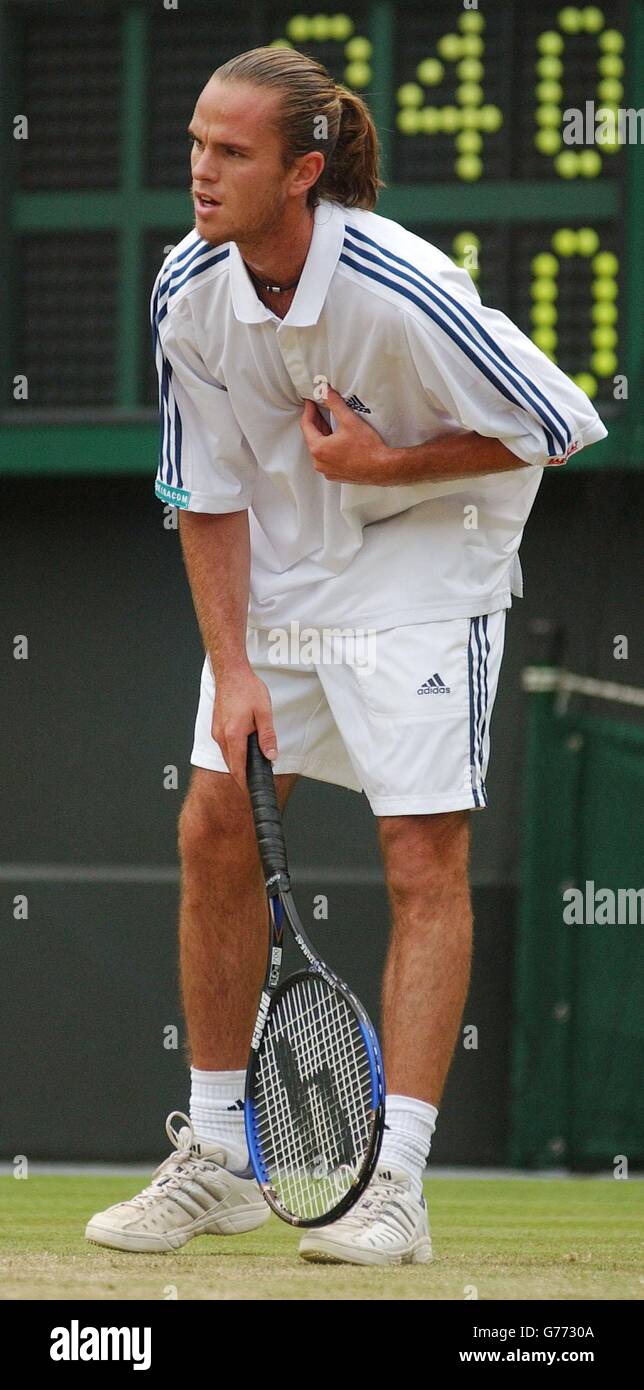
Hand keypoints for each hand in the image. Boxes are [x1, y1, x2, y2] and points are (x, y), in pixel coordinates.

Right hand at [212, 668, 277, 792]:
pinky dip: (234, 752)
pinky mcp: (216, 727)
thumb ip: (267, 737)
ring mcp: (216, 732)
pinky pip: (225, 746)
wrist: (231, 673)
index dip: (245, 783)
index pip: (238, 768)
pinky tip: (245, 746)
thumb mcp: (264, 713)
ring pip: (228, 756)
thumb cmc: (247, 689)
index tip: (252, 792)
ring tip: (254, 762)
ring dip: (239, 762)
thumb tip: (271, 756)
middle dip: (243, 774)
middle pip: (231, 765)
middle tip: (259, 778)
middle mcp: (221, 736)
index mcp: (233, 735)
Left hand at [300, 385, 392, 484]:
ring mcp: (327, 470)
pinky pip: (327, 458)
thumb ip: (334, 403)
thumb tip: (325, 392)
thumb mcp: (349, 420)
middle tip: (319, 408)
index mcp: (318, 449)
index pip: (306, 425)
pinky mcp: (335, 474)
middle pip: (312, 437)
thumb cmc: (368, 449)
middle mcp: (319, 462)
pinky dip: (329, 447)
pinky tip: (337, 439)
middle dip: (316, 421)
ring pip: (320, 448)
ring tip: (329, 421)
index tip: (311, 402)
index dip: (309, 411)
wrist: (382, 467)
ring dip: (323, 434)